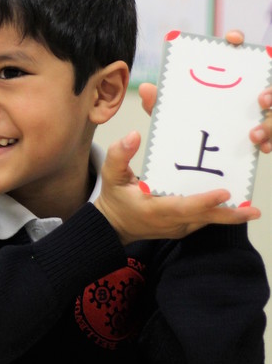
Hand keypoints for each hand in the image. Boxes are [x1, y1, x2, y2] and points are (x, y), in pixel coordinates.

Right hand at [94, 131, 259, 245]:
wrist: (114, 225)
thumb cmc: (115, 198)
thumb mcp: (110, 175)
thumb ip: (119, 155)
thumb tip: (134, 135)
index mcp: (151, 208)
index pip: (181, 206)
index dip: (203, 201)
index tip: (224, 193)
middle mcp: (168, 221)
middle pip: (203, 218)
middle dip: (229, 215)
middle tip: (252, 209)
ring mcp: (178, 227)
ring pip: (207, 221)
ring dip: (230, 215)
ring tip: (251, 208)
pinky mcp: (183, 228)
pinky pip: (204, 220)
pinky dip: (219, 213)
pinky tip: (236, 205)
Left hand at [139, 30, 271, 151]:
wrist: (184, 161)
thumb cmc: (181, 128)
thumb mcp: (169, 117)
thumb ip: (159, 104)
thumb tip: (145, 88)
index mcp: (222, 80)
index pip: (234, 52)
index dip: (236, 41)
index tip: (233, 40)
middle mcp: (244, 93)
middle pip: (266, 83)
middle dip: (270, 90)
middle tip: (260, 99)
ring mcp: (257, 114)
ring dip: (269, 122)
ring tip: (253, 133)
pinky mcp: (262, 135)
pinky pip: (271, 136)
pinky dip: (268, 141)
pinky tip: (260, 147)